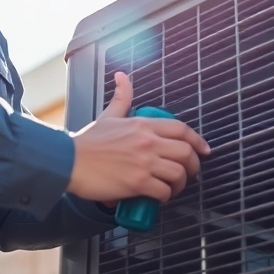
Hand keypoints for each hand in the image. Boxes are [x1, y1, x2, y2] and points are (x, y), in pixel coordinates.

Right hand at [67, 72, 210, 205]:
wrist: (69, 161)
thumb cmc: (88, 141)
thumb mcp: (108, 115)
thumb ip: (121, 97)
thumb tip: (122, 76)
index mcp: (143, 125)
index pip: (181, 129)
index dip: (197, 140)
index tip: (203, 150)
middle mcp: (147, 142)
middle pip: (186, 152)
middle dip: (194, 165)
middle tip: (190, 172)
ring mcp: (144, 163)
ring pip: (179, 173)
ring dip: (181, 183)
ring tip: (174, 187)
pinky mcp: (137, 183)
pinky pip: (163, 192)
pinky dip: (166, 196)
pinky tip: (161, 197)